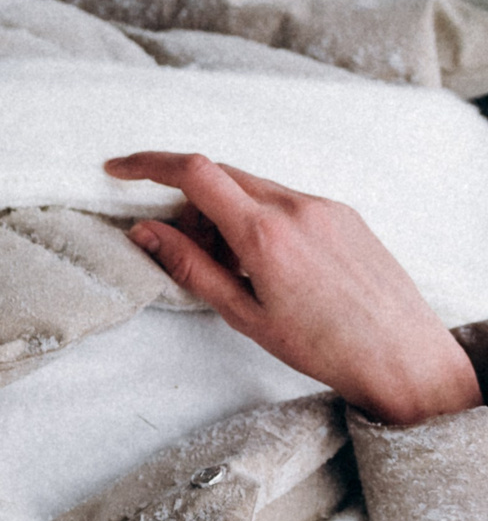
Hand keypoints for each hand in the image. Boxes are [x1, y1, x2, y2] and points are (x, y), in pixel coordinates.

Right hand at [104, 152, 483, 425]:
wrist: (402, 356)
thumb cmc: (323, 347)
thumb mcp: (242, 313)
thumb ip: (190, 266)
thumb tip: (144, 232)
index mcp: (264, 234)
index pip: (195, 173)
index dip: (148, 164)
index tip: (119, 169)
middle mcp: (296, 207)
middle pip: (221, 176)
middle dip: (188, 203)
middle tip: (187, 249)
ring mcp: (324, 206)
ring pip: (253, 188)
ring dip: (225, 214)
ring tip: (237, 268)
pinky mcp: (343, 213)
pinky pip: (285, 200)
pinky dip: (260, 219)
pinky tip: (271, 266)